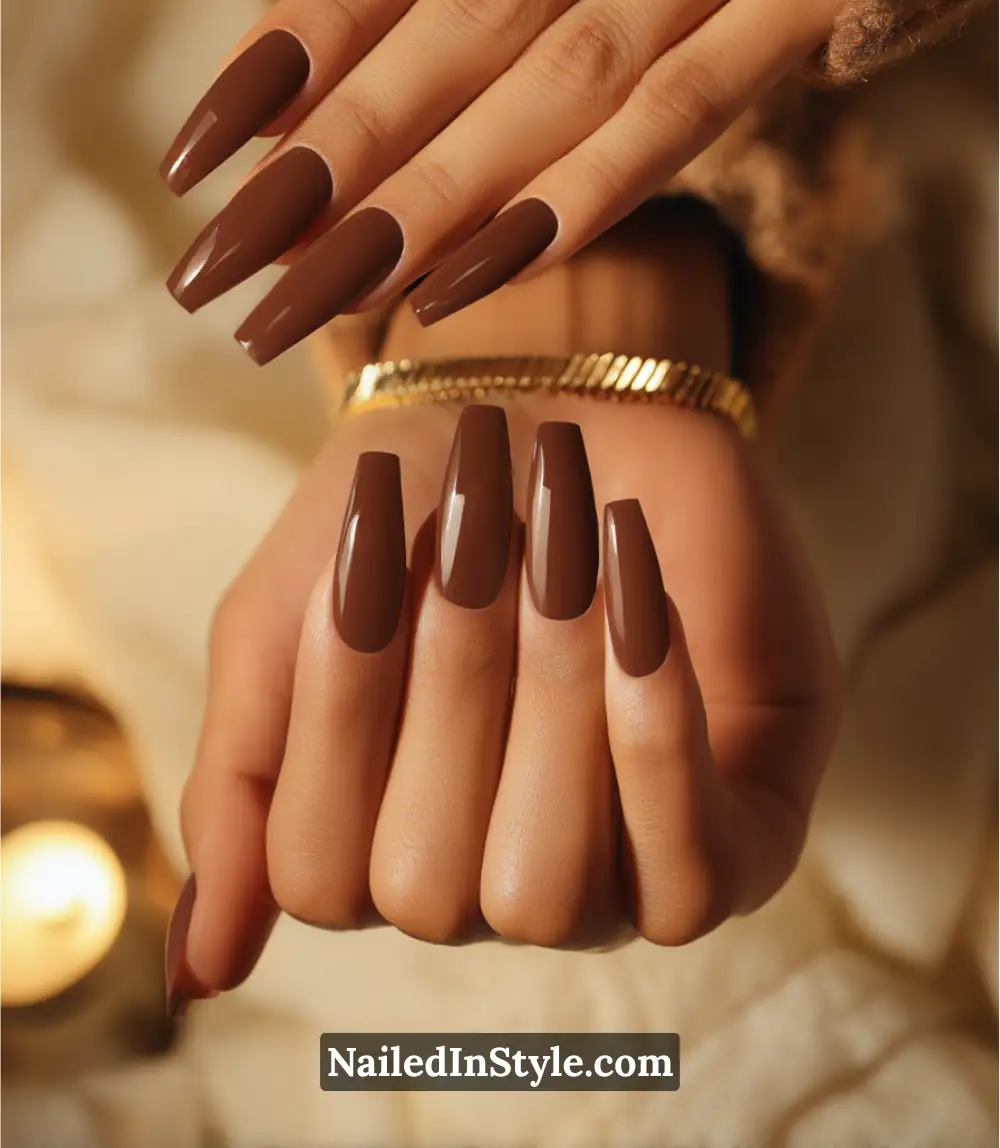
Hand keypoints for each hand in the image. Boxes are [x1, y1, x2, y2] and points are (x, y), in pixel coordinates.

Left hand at [161, 0, 850, 360]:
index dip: (301, 34)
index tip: (206, 150)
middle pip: (470, 13)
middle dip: (344, 146)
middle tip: (240, 263)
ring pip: (570, 72)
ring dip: (444, 195)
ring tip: (335, 290)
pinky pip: (697, 103)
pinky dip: (590, 190)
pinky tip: (486, 270)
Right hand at [166, 394, 838, 1013]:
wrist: (556, 407)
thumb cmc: (407, 515)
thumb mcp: (284, 626)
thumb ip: (240, 787)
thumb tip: (200, 975)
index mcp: (377, 847)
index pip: (320, 874)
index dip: (340, 707)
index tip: (371, 541)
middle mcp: (490, 889)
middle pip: (434, 887)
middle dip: (452, 682)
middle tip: (477, 527)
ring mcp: (618, 880)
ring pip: (551, 889)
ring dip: (548, 696)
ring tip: (561, 550)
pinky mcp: (742, 841)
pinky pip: (690, 873)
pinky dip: (651, 733)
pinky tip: (636, 598)